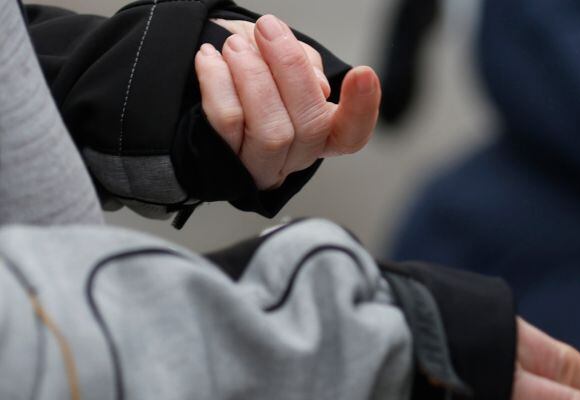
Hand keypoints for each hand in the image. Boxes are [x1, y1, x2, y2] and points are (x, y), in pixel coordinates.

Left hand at [195, 15, 380, 189]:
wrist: (191, 80)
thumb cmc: (247, 67)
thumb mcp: (283, 57)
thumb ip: (305, 65)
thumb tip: (317, 85)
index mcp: (321, 132)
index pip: (352, 133)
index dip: (362, 108)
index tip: (363, 73)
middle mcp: (297, 155)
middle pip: (311, 126)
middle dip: (291, 69)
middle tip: (269, 30)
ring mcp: (262, 164)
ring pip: (272, 133)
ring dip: (254, 78)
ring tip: (236, 46)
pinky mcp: (225, 161)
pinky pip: (227, 124)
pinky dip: (218, 83)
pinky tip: (210, 58)